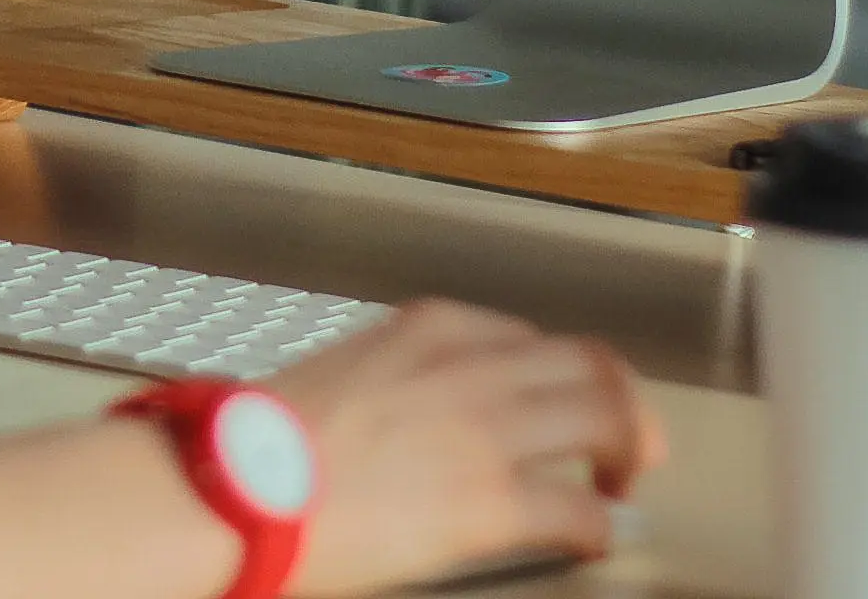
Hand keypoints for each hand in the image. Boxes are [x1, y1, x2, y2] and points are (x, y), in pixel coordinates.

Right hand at [266, 299, 663, 596]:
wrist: (238, 486)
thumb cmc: (267, 442)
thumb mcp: (348, 374)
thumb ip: (405, 379)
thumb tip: (431, 420)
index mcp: (432, 329)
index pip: (530, 337)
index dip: (564, 373)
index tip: (569, 398)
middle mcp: (472, 366)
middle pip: (590, 366)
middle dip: (622, 402)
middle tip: (629, 441)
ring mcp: (488, 431)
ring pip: (607, 418)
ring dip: (627, 451)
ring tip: (622, 482)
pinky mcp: (494, 501)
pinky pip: (581, 508)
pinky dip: (601, 525)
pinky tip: (593, 539)